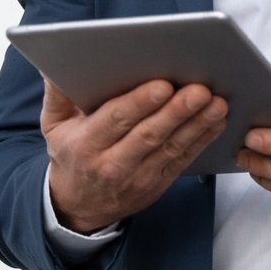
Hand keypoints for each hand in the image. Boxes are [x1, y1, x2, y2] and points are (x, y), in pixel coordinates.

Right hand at [42, 77, 228, 232]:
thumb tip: (53, 65)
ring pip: (172, 147)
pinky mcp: (159, 182)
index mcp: (85, 144)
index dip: (140, 103)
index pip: (115, 120)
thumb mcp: (54, 125)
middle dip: (177, 111)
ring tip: (217, 102)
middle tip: (200, 90)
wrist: (79, 205)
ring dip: (198, 124)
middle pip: (149, 134)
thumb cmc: (70, 153)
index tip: (163, 85)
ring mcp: (138, 176)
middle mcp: (112, 163)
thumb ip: (57, 94)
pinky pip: (183, 159)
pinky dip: (203, 138)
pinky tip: (217, 120)